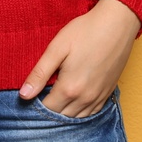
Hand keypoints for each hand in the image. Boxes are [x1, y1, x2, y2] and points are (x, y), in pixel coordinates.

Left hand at [18, 0, 140, 116]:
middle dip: (50, 110)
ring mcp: (99, 97)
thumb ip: (40, 74)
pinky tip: (73, 101)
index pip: (47, 109)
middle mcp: (85, 98)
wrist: (117, 23)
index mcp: (70, 88)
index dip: (36, 104)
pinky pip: (92, 112)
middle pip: (62, 116)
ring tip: (56, 98)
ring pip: (77, 118)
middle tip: (41, 94)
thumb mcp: (57, 48)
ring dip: (65, 113)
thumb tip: (24, 95)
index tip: (31, 94)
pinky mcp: (108, 92)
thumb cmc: (85, 31)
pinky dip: (80, 112)